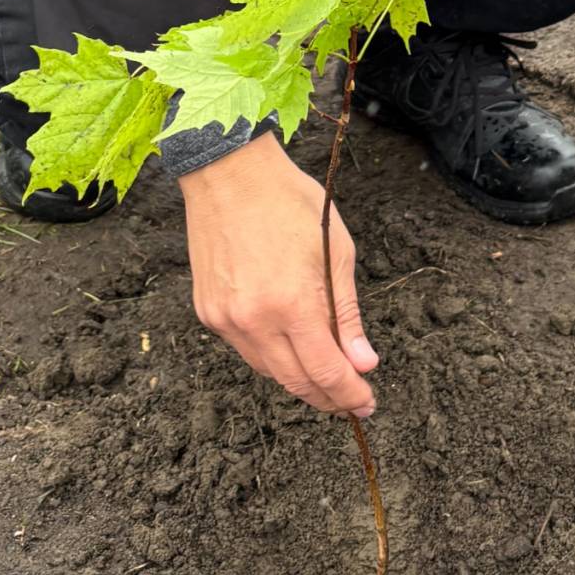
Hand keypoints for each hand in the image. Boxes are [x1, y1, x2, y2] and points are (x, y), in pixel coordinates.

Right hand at [180, 132, 377, 416]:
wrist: (228, 172)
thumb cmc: (289, 201)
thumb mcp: (336, 250)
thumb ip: (346, 314)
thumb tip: (363, 363)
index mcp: (293, 303)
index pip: (326, 372)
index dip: (350, 394)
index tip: (367, 402)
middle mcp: (254, 319)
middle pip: (296, 382)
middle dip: (329, 397)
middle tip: (353, 399)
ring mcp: (225, 319)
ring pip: (269, 371)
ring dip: (300, 379)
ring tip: (326, 375)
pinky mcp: (207, 312)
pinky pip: (246, 349)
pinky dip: (272, 355)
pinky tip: (290, 345)